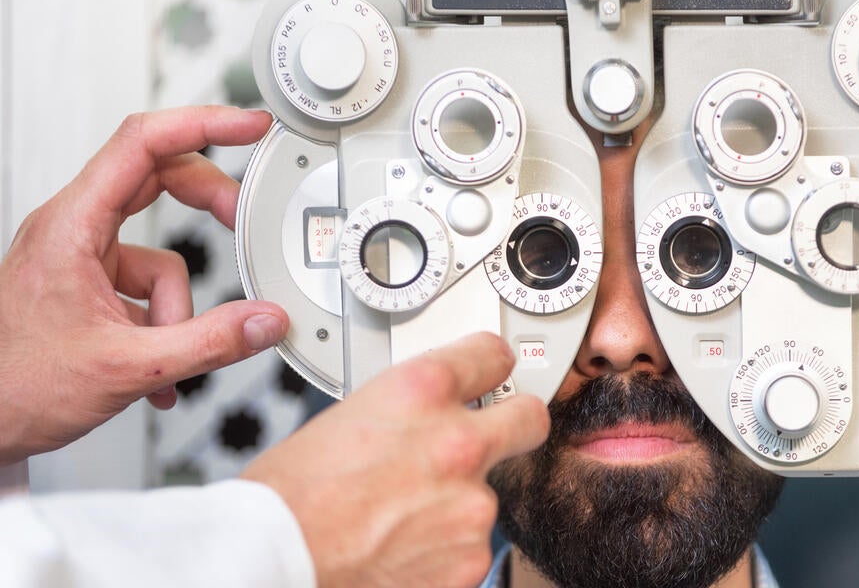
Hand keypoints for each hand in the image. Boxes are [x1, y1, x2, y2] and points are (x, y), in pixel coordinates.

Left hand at [0, 106, 288, 464]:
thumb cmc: (16, 388)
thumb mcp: (128, 368)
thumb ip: (210, 342)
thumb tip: (265, 320)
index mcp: (71, 225)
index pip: (143, 143)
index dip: (203, 124)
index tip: (249, 125)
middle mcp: (72, 229)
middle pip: (160, 181)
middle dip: (207, 206)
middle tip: (243, 219)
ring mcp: (80, 257)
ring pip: (159, 254)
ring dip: (176, 306)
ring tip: (167, 351)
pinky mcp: (88, 286)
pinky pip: (146, 289)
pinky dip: (162, 327)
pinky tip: (156, 368)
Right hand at [243, 333, 549, 587]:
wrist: (273, 559)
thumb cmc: (289, 496)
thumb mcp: (350, 415)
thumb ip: (408, 407)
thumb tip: (432, 411)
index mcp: (423, 391)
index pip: (493, 355)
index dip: (490, 366)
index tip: (492, 374)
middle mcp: (458, 443)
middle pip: (528, 417)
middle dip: (513, 423)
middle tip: (492, 434)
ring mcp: (471, 505)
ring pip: (488, 493)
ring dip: (457, 502)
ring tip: (398, 514)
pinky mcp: (471, 558)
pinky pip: (471, 544)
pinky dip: (444, 549)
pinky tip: (400, 546)